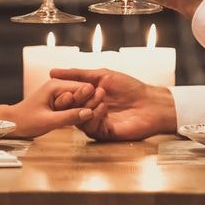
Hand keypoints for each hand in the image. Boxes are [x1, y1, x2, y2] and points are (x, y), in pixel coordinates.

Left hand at [9, 79, 104, 137]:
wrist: (12, 123)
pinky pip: (73, 104)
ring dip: (83, 108)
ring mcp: (58, 93)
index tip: (100, 107)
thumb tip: (89, 113)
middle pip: (83, 91)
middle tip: (99, 112)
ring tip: (89, 116)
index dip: (91, 98)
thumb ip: (69, 117)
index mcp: (55, 86)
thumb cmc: (25, 121)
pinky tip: (81, 118)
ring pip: (79, 98)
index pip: (83, 87)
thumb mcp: (49, 121)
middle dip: (89, 103)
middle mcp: (58, 86)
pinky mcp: (58, 101)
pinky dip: (77, 111)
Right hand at [49, 68, 175, 140]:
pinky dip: (95, 116)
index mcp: (86, 98)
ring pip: (79, 119)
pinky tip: (104, 108)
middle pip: (69, 110)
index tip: (64, 86)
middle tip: (86, 91)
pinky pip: (91, 128)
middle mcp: (88, 111)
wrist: (150, 103)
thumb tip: (53, 71)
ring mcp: (95, 123)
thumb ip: (78, 74)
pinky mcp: (103, 133)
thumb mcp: (102, 75)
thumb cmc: (130, 87)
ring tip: (101, 96)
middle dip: (75, 99)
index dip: (64, 92)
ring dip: (87, 106)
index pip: (66, 97)